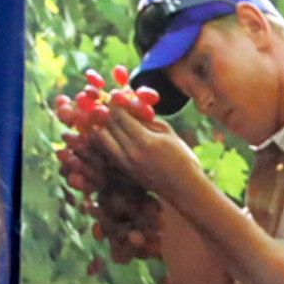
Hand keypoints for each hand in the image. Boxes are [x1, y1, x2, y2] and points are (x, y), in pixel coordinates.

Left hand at [89, 103, 210, 202]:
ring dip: (100, 125)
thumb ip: (148, 118)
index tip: (113, 94)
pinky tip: (105, 131)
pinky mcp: (124, 171)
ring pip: (102, 139)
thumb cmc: (182, 158)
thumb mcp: (168, 133)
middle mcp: (132, 153)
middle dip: (105, 111)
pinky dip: (103, 139)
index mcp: (146, 141)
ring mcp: (126, 164)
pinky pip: (107, 150)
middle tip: (104, 102)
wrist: (184, 189)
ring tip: (102, 116)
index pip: (121, 116)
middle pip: (109, 126)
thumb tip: (130, 105)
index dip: (115, 102)